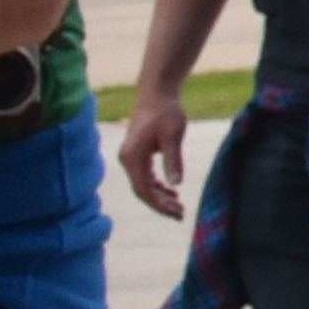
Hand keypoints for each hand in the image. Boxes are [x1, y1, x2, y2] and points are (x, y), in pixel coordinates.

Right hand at [115, 85, 195, 217]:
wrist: (157, 94)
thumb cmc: (166, 112)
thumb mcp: (173, 135)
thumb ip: (173, 160)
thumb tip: (175, 184)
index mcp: (132, 157)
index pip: (143, 190)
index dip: (159, 205)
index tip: (177, 213)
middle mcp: (127, 159)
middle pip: (142, 190)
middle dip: (161, 204)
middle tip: (181, 215)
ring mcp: (131, 157)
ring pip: (144, 184)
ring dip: (160, 196)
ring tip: (179, 206)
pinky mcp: (138, 153)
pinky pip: (145, 176)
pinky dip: (158, 185)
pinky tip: (171, 191)